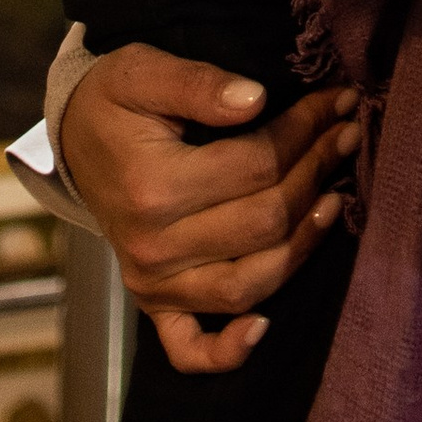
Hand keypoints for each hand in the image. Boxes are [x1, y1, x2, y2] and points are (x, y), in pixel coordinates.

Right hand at [59, 44, 361, 373]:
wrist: (74, 141)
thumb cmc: (114, 104)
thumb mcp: (142, 71)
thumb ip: (198, 84)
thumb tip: (256, 99)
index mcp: (152, 187)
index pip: (257, 164)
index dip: (307, 131)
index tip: (338, 103)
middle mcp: (154, 247)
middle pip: (265, 220)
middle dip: (317, 172)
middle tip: (348, 135)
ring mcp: (153, 284)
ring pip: (252, 281)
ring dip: (304, 244)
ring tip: (336, 199)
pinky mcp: (154, 305)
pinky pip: (190, 348)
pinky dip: (228, 350)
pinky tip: (263, 328)